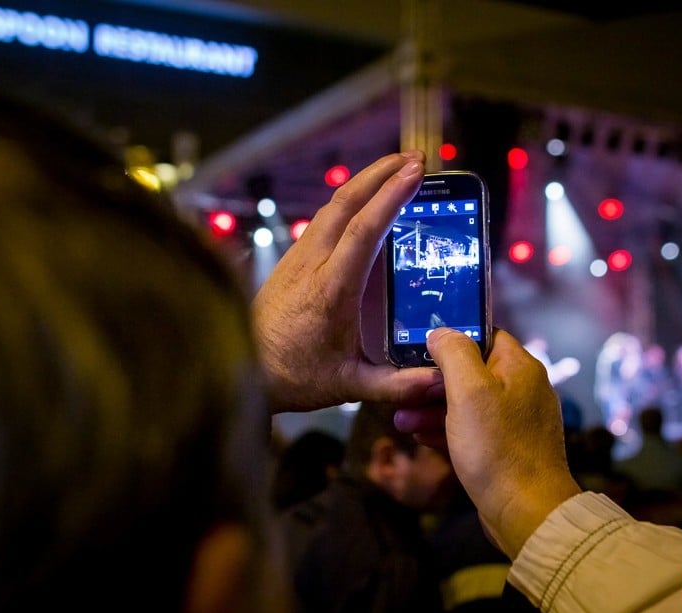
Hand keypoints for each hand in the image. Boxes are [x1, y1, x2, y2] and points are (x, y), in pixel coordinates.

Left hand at [253, 151, 444, 413]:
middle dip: (381, 173)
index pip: (364, 230)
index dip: (391, 196)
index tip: (416, 173)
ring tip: (396, 170)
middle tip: (416, 158)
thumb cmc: (293, 378)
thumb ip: (398, 385)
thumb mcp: (349, 386)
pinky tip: (365, 203)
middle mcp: (311, 265)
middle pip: (345, 202)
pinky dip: (349, 201)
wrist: (241, 373)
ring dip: (365, 182)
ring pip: (332, 207)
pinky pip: (323, 220)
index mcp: (330, 290)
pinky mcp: (290, 262)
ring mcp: (297, 259)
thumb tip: (440, 380)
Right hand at [400, 327, 580, 558]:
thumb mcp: (469, 392)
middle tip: (401, 393)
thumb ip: (454, 354)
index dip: (451, 340)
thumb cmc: (497, 448)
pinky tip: (421, 437)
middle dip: (433, 383)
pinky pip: (474, 429)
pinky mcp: (508, 448)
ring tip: (400, 420)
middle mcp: (523, 389)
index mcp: (520, 367)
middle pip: (471, 372)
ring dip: (433, 409)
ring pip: (468, 404)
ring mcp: (516, 421)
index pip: (484, 335)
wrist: (526, 512)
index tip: (419, 350)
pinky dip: (448, 430)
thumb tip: (441, 332)